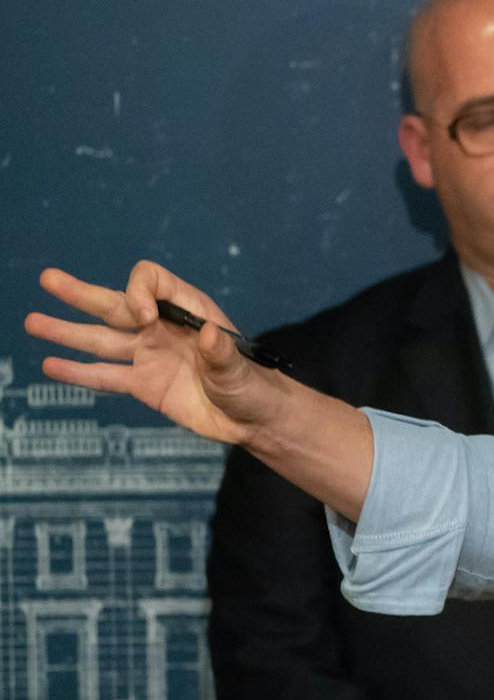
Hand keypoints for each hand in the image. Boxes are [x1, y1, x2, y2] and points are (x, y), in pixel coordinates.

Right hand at [27, 263, 278, 445]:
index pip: (151, 282)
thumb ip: (221, 353)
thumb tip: (206, 332)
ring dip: (67, 332)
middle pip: (116, 305)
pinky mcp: (143, 385)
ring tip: (33, 321)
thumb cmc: (254, 385)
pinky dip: (78, 372)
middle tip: (49, 279)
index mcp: (189, 310)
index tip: (143, 318)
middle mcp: (162, 328)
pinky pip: (105, 375)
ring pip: (101, 339)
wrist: (252, 420)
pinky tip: (51, 365)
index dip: (139, 292)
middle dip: (82, 294)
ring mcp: (149, 355)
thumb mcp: (241, 368)